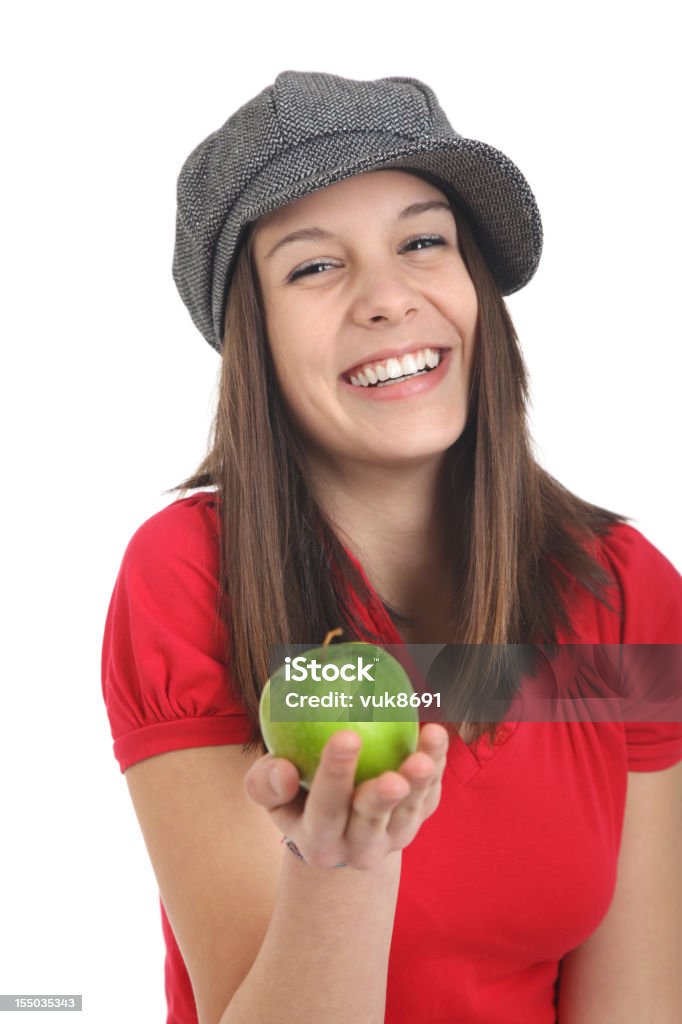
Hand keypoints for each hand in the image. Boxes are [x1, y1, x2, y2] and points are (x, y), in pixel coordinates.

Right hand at [243, 724, 448, 869]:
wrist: (335, 827)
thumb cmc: (296, 795)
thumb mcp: (270, 794)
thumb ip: (266, 782)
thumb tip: (283, 768)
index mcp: (319, 841)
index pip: (326, 809)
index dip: (335, 776)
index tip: (346, 736)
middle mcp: (357, 847)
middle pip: (371, 821)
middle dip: (382, 796)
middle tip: (393, 774)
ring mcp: (391, 838)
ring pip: (409, 812)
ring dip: (420, 781)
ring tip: (428, 751)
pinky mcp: (414, 822)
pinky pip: (429, 795)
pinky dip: (438, 767)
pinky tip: (437, 737)